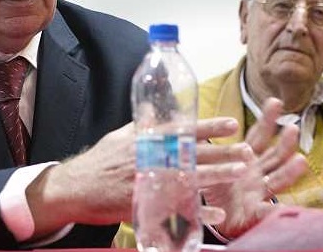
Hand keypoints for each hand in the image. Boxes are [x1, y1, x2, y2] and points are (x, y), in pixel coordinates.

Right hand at [27, 117, 250, 237]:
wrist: (77, 188)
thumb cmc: (100, 161)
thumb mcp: (120, 135)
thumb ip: (142, 123)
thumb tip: (154, 105)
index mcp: (147, 140)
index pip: (183, 129)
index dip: (209, 126)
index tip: (231, 122)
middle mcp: (152, 158)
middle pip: (193, 153)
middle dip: (222, 151)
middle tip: (246, 149)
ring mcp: (151, 182)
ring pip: (191, 178)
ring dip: (218, 176)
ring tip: (240, 173)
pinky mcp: (148, 204)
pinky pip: (178, 210)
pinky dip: (198, 214)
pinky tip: (216, 216)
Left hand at [200, 98, 307, 238]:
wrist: (217, 216)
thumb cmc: (216, 183)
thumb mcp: (208, 161)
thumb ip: (202, 142)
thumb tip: (187, 117)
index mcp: (248, 159)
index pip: (258, 136)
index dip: (267, 120)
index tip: (274, 102)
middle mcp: (258, 174)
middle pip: (275, 156)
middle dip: (285, 143)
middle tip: (292, 128)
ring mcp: (259, 194)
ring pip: (277, 181)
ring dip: (290, 172)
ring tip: (301, 161)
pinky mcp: (253, 214)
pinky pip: (264, 213)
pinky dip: (273, 212)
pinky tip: (283, 210)